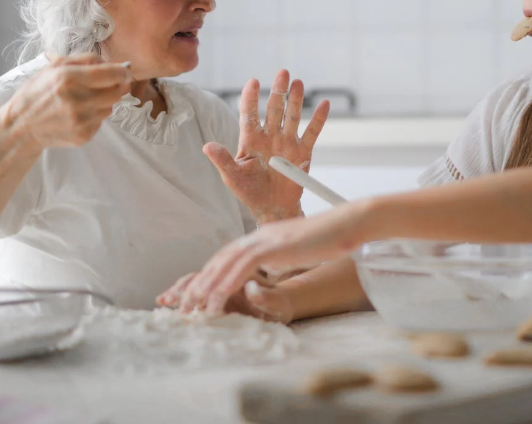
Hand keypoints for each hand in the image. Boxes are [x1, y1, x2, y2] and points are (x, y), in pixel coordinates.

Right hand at [2, 54, 130, 151]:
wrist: (21, 126)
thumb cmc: (38, 92)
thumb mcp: (55, 66)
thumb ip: (86, 59)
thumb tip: (116, 64)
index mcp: (68, 78)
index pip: (112, 74)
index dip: (123, 72)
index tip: (124, 71)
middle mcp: (77, 101)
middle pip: (118, 92)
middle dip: (117, 86)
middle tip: (108, 84)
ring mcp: (81, 121)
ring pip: (111, 107)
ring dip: (104, 101)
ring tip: (84, 100)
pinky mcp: (84, 135)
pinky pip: (101, 122)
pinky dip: (95, 116)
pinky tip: (78, 114)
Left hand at [160, 202, 372, 315]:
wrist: (347, 223)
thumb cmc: (330, 238)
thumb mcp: (299, 249)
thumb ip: (280, 256)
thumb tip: (270, 268)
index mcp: (264, 236)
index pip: (229, 256)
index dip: (211, 275)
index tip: (198, 295)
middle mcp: (259, 235)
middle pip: (220, 259)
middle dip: (200, 283)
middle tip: (183, 305)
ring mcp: (265, 239)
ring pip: (225, 263)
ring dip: (206, 287)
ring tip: (193, 308)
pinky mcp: (273, 245)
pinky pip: (241, 267)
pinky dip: (225, 284)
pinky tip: (216, 300)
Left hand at [204, 70, 329, 223]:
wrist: (272, 207)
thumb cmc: (249, 191)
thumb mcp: (232, 177)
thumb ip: (222, 160)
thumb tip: (206, 146)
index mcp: (250, 140)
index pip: (249, 114)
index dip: (250, 98)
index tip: (253, 82)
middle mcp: (270, 137)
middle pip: (274, 109)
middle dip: (278, 91)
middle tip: (282, 73)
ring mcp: (287, 143)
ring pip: (292, 117)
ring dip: (295, 100)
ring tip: (298, 83)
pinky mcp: (303, 153)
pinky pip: (312, 133)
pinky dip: (318, 119)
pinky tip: (324, 104)